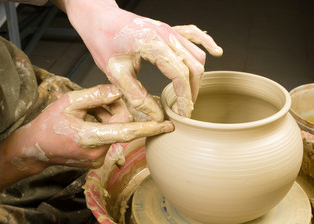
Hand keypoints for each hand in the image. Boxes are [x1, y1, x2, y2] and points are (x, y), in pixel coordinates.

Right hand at [21, 84, 172, 167]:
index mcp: (91, 137)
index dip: (149, 129)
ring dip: (107, 117)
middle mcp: (98, 152)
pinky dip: (104, 126)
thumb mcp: (68, 102)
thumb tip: (118, 92)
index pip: (127, 132)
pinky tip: (88, 123)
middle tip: (96, 102)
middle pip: (122, 125)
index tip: (167, 127)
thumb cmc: (50, 124)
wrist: (35, 148)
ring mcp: (98, 158)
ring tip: (87, 114)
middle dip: (114, 110)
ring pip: (116, 130)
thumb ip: (95, 96)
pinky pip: (110, 138)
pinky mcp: (98, 160)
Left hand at [62, 0, 222, 119]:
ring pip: (197, 54)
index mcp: (154, 44)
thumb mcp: (115, 74)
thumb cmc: (103, 40)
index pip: (180, 75)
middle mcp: (167, 35)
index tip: (183, 114)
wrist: (98, 17)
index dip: (184, 98)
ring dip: (197, 76)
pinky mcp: (169, 29)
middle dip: (192, 91)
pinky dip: (206, 44)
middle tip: (184, 109)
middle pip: (194, 67)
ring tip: (188, 94)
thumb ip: (137, 97)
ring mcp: (170, 30)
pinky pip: (195, 34)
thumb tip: (156, 116)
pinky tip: (216, 52)